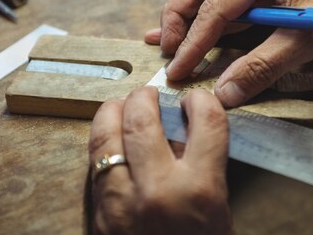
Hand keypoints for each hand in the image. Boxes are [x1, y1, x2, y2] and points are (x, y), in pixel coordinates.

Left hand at [89, 86, 232, 234]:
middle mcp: (158, 192)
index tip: (195, 99)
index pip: (205, 122)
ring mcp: (121, 205)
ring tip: (122, 108)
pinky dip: (103, 145)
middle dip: (144, 96)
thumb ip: (202, 166)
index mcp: (199, 191)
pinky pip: (94, 166)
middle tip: (149, 94)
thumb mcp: (217, 210)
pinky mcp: (99, 217)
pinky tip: (112, 141)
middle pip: (141, 119)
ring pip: (105, 137)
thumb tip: (181, 127)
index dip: (201, 101)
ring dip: (112, 113)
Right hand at [145, 0, 312, 106]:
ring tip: (166, 39)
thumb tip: (224, 94)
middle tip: (167, 49)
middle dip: (178, 16)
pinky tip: (194, 29)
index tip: (176, 68)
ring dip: (187, 12)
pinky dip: (209, 14)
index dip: (192, 41)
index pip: (214, 7)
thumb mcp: (307, 41)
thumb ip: (262, 67)